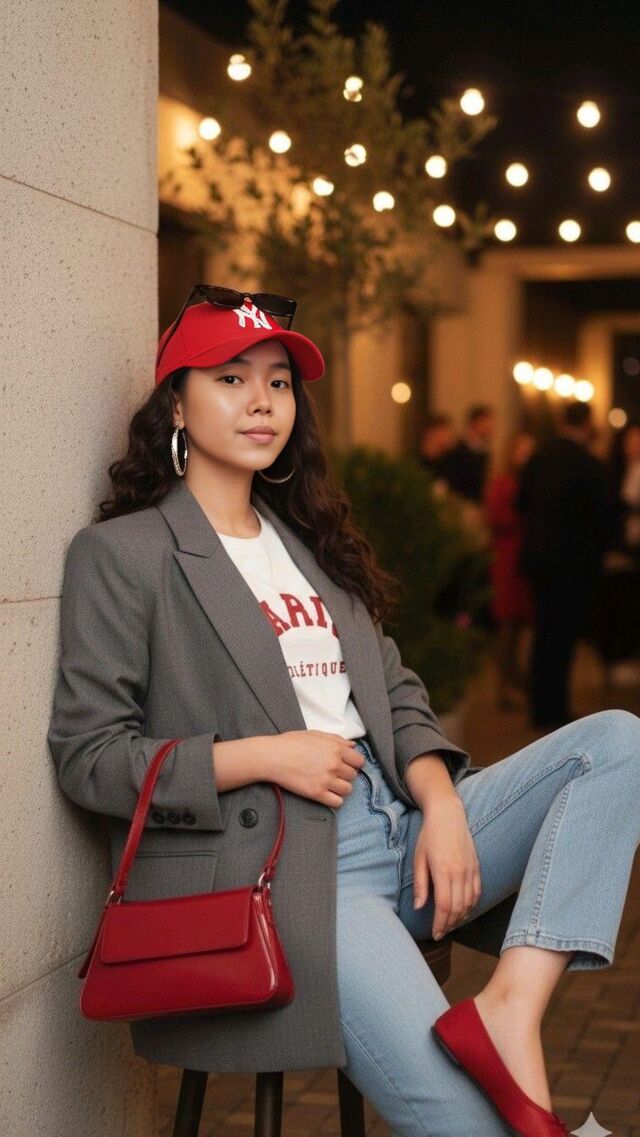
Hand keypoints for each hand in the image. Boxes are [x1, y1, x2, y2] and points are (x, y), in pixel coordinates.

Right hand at [271, 729, 364, 807]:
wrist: (273, 757)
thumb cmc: (291, 743)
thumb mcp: (316, 734)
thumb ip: (337, 739)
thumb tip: (352, 746)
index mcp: (336, 748)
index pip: (359, 761)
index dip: (354, 763)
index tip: (348, 765)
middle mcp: (334, 764)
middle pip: (353, 776)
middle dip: (346, 775)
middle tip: (334, 773)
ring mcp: (326, 780)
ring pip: (347, 790)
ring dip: (341, 788)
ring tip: (330, 784)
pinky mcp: (316, 793)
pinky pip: (337, 802)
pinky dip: (334, 799)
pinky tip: (326, 793)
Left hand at [412, 796, 481, 939]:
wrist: (448, 815)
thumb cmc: (429, 836)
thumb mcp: (418, 858)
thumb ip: (420, 884)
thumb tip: (419, 908)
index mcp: (443, 871)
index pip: (444, 906)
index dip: (440, 923)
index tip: (435, 933)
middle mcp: (459, 872)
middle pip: (457, 908)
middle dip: (449, 924)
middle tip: (441, 932)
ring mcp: (470, 870)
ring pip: (469, 902)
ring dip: (460, 917)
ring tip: (450, 924)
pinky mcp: (476, 867)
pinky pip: (477, 892)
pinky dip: (471, 905)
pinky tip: (463, 911)